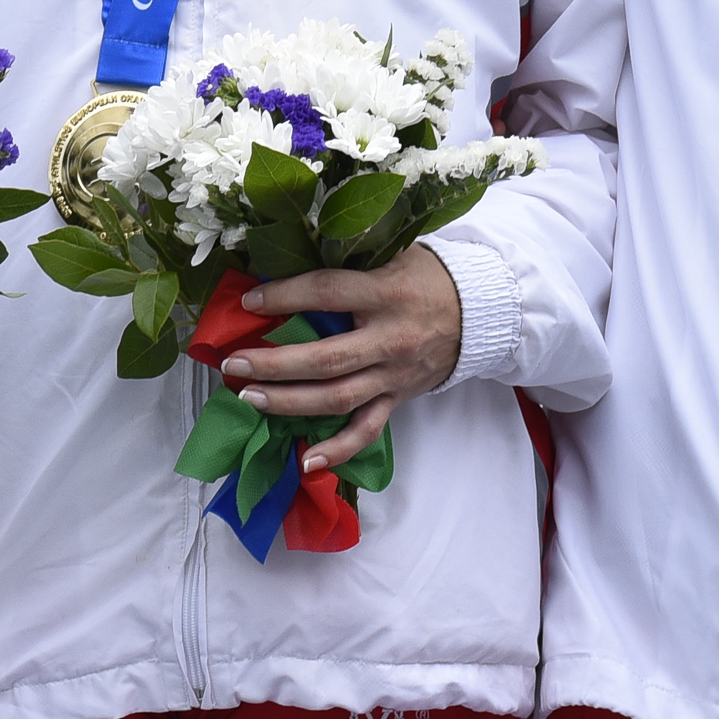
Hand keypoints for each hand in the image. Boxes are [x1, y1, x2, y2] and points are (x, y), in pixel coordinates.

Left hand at [216, 246, 463, 474]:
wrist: (484, 311)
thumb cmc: (428, 277)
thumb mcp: (393, 257)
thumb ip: (349, 267)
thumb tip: (291, 269)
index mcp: (386, 294)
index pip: (326, 293)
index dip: (285, 296)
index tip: (249, 302)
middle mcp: (390, 339)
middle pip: (325, 358)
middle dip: (274, 363)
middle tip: (234, 364)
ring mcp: (394, 375)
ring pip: (337, 398)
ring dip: (289, 402)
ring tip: (249, 398)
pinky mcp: (398, 398)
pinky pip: (366, 430)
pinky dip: (337, 450)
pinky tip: (305, 461)